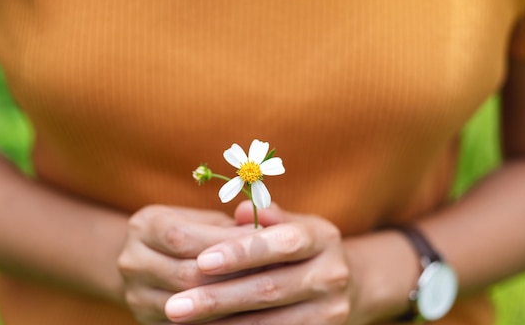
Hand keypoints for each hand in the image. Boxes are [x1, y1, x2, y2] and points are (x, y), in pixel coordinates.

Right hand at [118, 204, 254, 323]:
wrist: (151, 264)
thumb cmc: (193, 234)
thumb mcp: (206, 220)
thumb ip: (233, 222)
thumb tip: (265, 224)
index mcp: (144, 226)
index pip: (182, 237)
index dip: (225, 242)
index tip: (263, 242)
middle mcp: (131, 261)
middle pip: (186, 274)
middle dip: (233, 274)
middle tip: (272, 272)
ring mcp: (135, 296)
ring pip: (188, 306)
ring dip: (230, 301)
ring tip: (264, 293)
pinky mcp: (146, 322)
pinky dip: (221, 320)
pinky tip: (247, 313)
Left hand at [164, 201, 356, 324]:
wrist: (349, 286)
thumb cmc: (304, 248)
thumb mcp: (293, 223)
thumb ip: (267, 217)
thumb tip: (241, 211)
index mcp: (323, 239)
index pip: (282, 243)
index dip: (241, 253)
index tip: (201, 261)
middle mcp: (332, 276)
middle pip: (269, 289)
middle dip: (217, 298)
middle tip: (174, 305)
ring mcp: (330, 312)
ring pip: (267, 323)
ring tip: (182, 322)